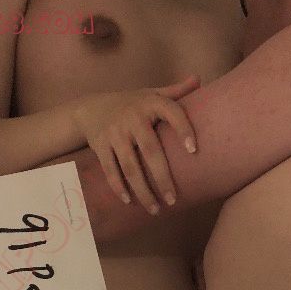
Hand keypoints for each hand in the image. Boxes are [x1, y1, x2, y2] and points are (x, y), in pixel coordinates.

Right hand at [77, 75, 200, 213]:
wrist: (91, 108)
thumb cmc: (132, 105)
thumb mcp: (151, 94)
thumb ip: (174, 92)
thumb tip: (199, 79)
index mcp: (150, 103)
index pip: (171, 113)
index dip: (183, 130)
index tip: (194, 151)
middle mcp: (132, 117)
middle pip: (151, 151)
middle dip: (163, 178)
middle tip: (173, 200)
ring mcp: (115, 132)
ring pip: (131, 167)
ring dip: (143, 191)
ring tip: (155, 210)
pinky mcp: (101, 145)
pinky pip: (111, 170)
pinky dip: (119, 187)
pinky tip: (129, 201)